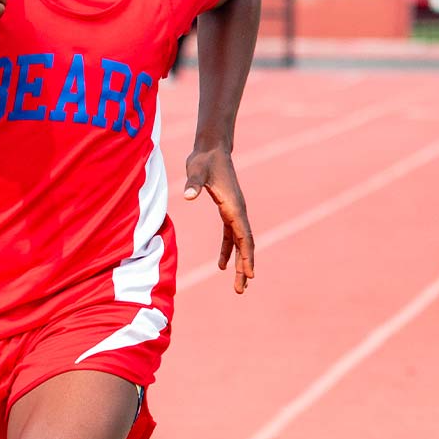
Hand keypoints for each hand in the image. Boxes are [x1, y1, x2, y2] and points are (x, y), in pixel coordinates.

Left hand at [184, 147, 254, 293]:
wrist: (211, 149)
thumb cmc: (204, 159)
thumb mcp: (196, 170)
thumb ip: (194, 183)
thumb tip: (188, 195)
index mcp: (234, 207)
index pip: (244, 237)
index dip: (247, 257)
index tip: (250, 275)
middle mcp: (238, 212)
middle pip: (245, 245)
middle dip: (245, 267)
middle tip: (241, 289)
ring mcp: (234, 212)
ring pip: (240, 243)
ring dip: (240, 263)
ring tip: (238, 285)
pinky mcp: (227, 210)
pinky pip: (230, 236)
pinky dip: (228, 251)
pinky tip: (222, 265)